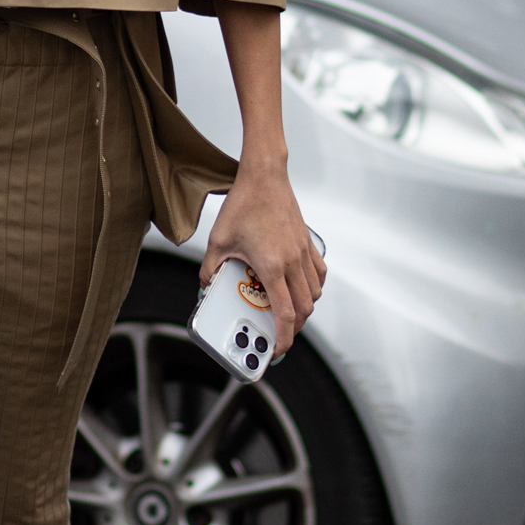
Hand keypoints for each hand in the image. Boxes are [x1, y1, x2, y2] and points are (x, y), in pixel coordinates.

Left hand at [199, 155, 325, 357]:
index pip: (285, 313)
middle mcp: (292, 262)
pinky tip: (301, 288)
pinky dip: (313, 288)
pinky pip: (318, 274)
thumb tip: (206, 287)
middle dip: (294, 328)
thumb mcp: (217, 241)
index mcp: (271, 265)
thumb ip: (210, 268)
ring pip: (314, 293)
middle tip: (279, 335)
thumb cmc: (242, 205)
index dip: (284, 337)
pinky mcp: (308, 242)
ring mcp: (303, 252)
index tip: (278, 350)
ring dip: (304, 309)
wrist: (265, 175)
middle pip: (304, 309)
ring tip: (288, 313)